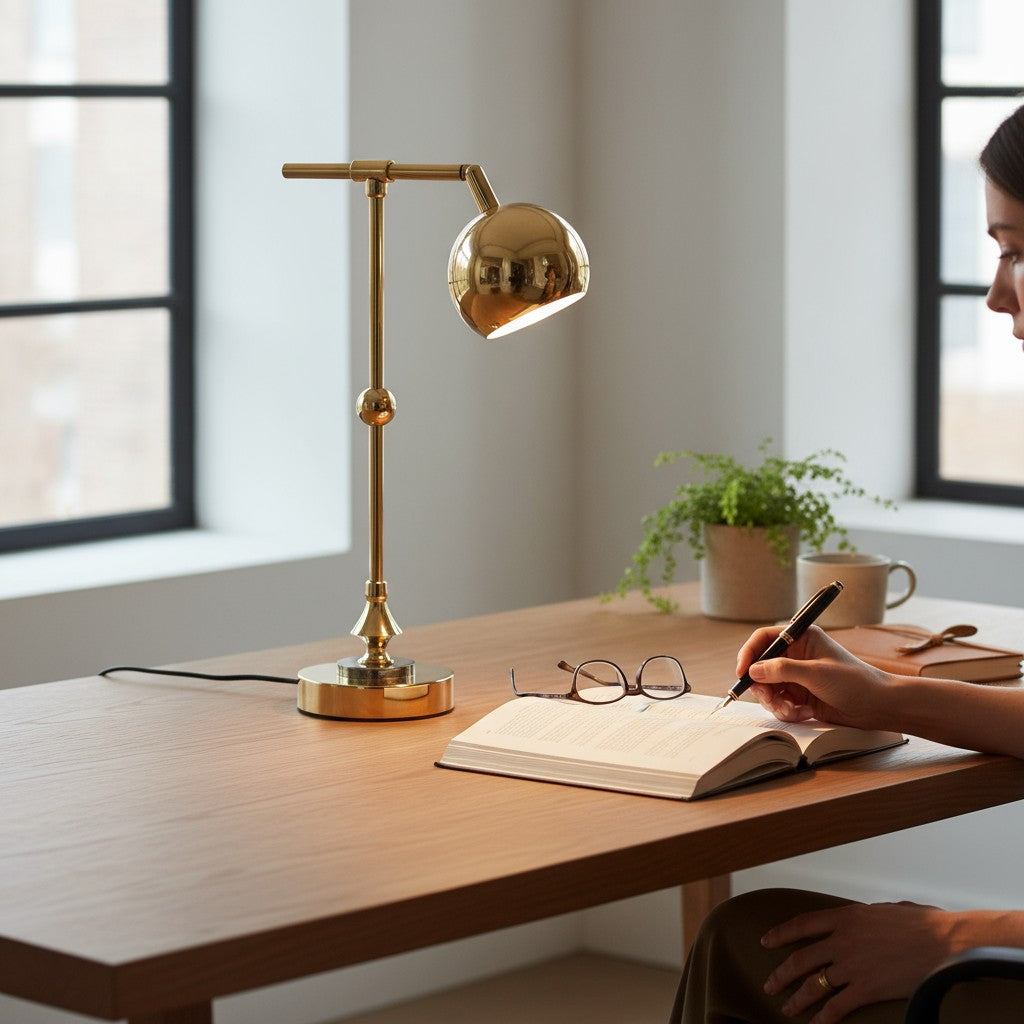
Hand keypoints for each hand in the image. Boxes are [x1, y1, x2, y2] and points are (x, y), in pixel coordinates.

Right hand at [737, 625, 894, 729]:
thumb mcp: (817, 673)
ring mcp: (797, 677)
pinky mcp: (801, 695)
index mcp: (802, 638)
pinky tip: (804, 713)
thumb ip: (783, 670)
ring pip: (768, 688)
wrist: (879, 707)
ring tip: (793, 709)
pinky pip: (780, 703)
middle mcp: (796, 655)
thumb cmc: (856, 682)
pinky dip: (786, 711)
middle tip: (769, 698)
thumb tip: (754, 671)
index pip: (765, 639)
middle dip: (763, 686)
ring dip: (775, 702)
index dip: (749, 653)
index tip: (742, 672)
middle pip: (762, 666)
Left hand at [761, 901, 953, 1022]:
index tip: (766, 941)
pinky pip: (837, 1006)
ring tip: (786, 1008)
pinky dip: (823, 1019)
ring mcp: (852, 965)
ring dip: (797, 998)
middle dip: (781, 973)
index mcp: (845, 916)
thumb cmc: (922, 924)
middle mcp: (842, 940)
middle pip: (800, 958)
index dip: (780, 933)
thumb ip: (865, 917)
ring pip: (813, 984)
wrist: (944, 942)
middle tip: (769, 984)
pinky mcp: (867, 988)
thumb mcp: (884, 910)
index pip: (802, 924)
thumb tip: (864, 920)